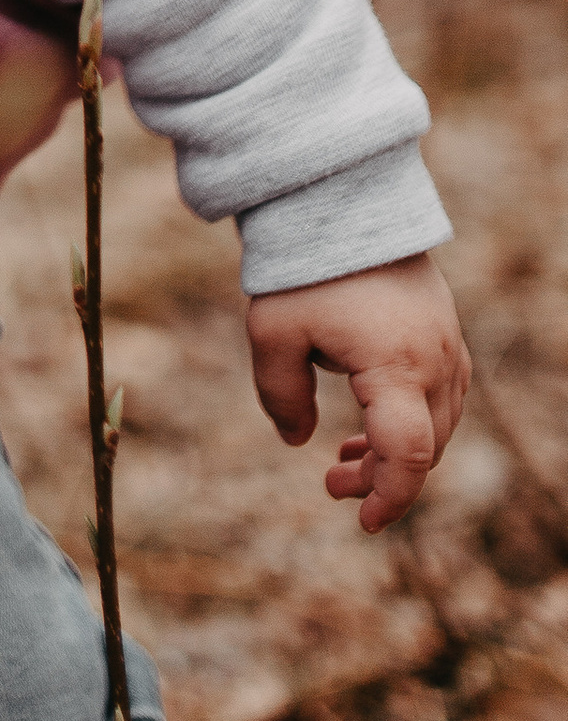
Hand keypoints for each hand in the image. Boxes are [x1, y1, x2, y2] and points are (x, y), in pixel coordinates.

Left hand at [245, 252, 470, 531]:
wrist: (341, 200)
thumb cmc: (303, 266)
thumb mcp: (273, 334)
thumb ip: (281, 396)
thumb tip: (299, 442)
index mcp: (397, 366)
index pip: (408, 454)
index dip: (389, 497)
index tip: (362, 521)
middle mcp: (435, 362)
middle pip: (423, 449)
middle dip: (382, 480)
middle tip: (331, 484)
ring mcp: (447, 347)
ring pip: (436, 427)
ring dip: (395, 453)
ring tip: (342, 460)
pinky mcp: (443, 334)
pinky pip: (439, 398)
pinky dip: (409, 422)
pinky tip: (367, 426)